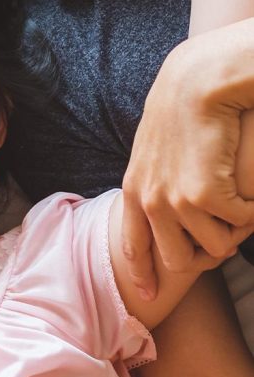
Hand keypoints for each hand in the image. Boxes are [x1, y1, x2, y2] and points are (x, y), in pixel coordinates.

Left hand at [121, 20, 253, 299]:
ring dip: (234, 228)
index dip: (144, 273)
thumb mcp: (157, 147)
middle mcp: (150, 201)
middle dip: (208, 252)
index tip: (149, 295)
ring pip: (216, 247)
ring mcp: (175, 202)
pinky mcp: (204, 196)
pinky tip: (251, 186)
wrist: (197, 81)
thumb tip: (162, 206)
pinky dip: (251, 209)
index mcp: (137, 188)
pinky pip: (239, 223)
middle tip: (228, 232)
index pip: (134, 244)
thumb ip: (156, 177)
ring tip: (240, 199)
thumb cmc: (184, 108)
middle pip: (180, 260)